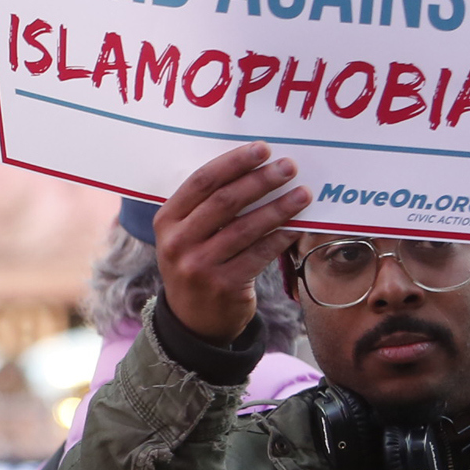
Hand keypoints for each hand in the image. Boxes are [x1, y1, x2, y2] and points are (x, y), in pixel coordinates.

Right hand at [152, 143, 309, 344]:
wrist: (192, 320)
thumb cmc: (197, 264)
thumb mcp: (187, 235)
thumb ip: (207, 207)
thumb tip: (255, 170)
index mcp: (166, 221)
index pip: (201, 182)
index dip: (233, 163)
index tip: (262, 149)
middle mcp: (178, 243)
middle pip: (225, 201)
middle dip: (261, 180)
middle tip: (288, 167)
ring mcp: (199, 266)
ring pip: (246, 227)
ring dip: (279, 207)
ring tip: (303, 193)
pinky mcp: (224, 285)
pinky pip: (259, 254)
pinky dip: (280, 237)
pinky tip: (296, 225)